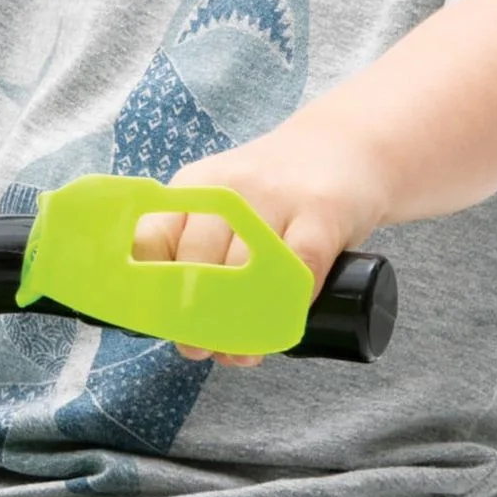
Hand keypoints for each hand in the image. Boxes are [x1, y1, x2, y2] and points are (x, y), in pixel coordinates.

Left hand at [130, 132, 372, 365]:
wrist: (346, 144)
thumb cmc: (278, 190)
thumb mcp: (225, 204)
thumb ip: (202, 252)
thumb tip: (189, 331)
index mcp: (194, 188)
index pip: (151, 241)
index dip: (150, 288)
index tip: (158, 322)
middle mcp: (228, 190)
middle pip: (196, 264)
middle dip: (194, 316)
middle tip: (201, 348)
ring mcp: (276, 199)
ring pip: (243, 272)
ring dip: (240, 324)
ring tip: (241, 352)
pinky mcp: (321, 213)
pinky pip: (296, 270)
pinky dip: (286, 305)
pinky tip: (282, 322)